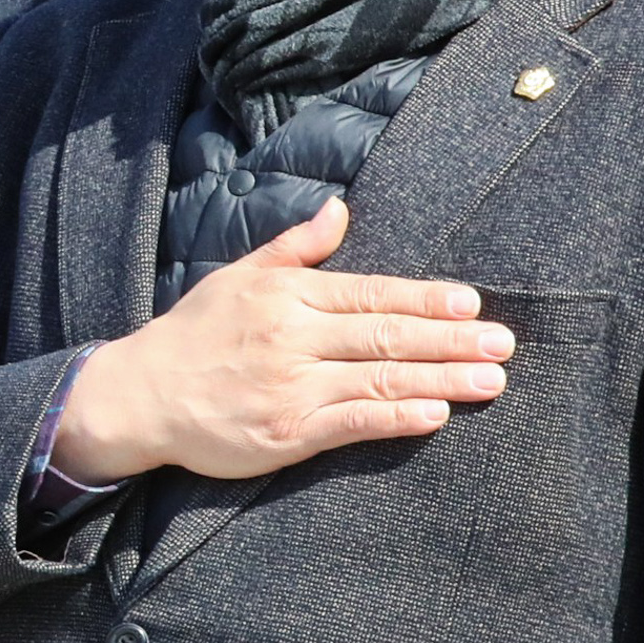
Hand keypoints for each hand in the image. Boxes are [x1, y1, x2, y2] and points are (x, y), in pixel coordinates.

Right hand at [52, 198, 513, 484]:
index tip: (470, 304)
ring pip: (379, 379)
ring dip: (441, 379)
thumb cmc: (193, 335)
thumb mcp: (238, 278)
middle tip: (502, 344)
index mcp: (284, 297)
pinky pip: (354, 422)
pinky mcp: (286, 433)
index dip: (424, 300)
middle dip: (451, 340)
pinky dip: (397, 416)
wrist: (141, 396)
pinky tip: (434, 413)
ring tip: (490, 380)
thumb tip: (338, 210)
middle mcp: (291, 339)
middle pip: (386, 336)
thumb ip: (294, 247)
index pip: (369, 295)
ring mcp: (290, 387)